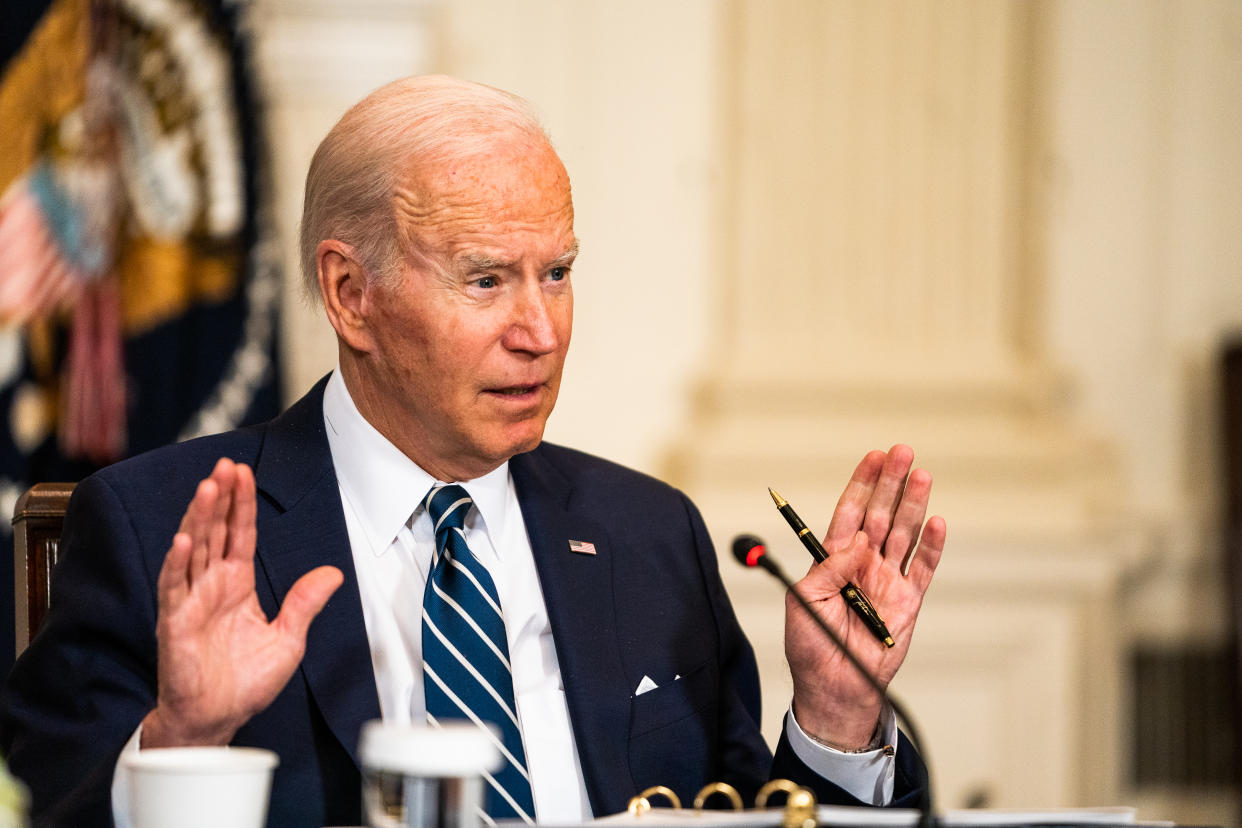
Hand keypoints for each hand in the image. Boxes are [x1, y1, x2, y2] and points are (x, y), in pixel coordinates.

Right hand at [141, 458, 342, 746]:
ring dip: (197, 519)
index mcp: (237, 584)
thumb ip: (305, 603)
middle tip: (225, 465)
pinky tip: (182, 540)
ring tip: (207, 487)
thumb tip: (333, 573)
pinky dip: (176, 565)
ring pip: (192, 551)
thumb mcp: (289, 638)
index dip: (241, 504)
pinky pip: (174, 589)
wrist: (217, 718)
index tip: (244, 472)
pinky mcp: (175, 623)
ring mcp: (191, 602)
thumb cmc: (246, 682)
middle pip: (214, 532)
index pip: (239, 534)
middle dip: (219, 498)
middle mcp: (211, 586)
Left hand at [784, 445, 945, 749]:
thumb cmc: (811, 645)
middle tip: (902, 452)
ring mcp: (887, 580)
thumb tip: (855, 544)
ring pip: (904, 534)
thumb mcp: (803, 601)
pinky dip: (931, 546)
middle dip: (891, 483)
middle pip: (881, 514)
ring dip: (913, 504)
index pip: (850, 512)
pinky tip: (936, 521)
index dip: (862, 484)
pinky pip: (923, 568)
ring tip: (922, 474)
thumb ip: (826, 569)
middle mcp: (863, 563)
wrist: (835, 688)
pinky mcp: (908, 602)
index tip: (873, 456)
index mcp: (834, 559)